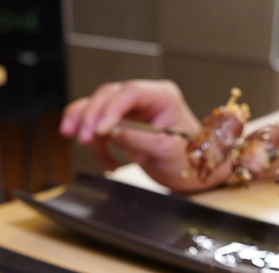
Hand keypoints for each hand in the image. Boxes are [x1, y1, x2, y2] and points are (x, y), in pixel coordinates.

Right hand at [60, 80, 225, 191]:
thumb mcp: (165, 151)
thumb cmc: (190, 159)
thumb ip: (137, 139)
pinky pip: (101, 128)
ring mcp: (133, 110)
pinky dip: (97, 146)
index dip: (110, 109)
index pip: (130, 93)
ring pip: (98, 108)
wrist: (197, 172)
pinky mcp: (124, 125)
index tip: (100, 131)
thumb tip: (109, 131)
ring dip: (85, 124)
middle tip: (83, 139)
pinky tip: (108, 164)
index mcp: (163, 96)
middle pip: (108, 96)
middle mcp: (146, 98)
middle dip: (92, 116)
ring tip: (81, 143)